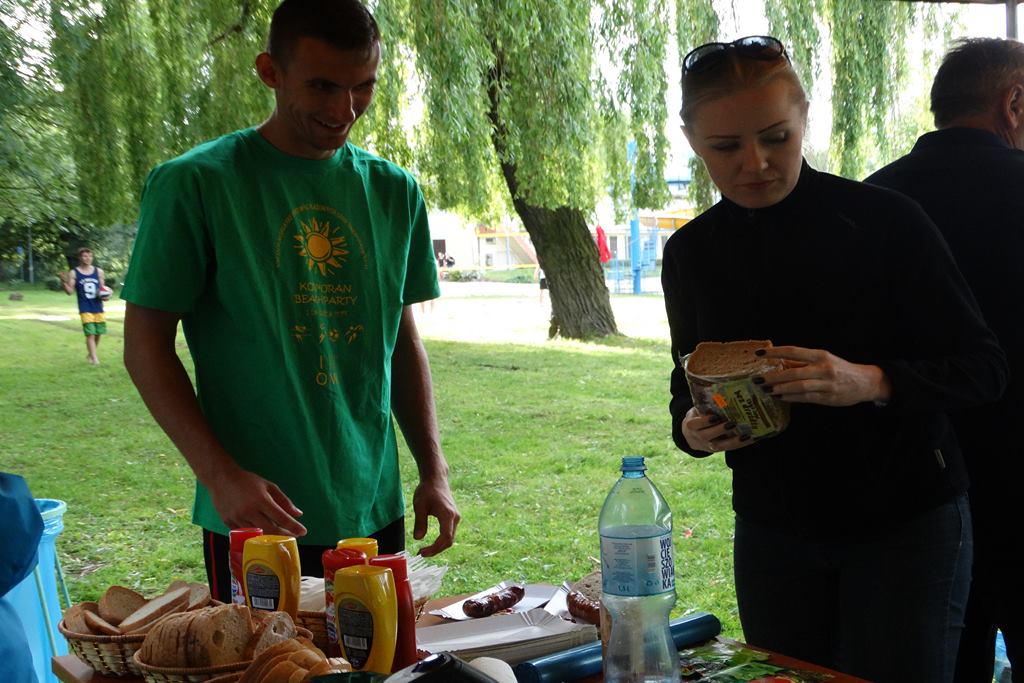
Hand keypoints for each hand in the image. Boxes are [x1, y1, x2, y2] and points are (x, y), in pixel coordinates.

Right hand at [206, 468, 306, 536]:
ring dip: (270, 537)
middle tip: (292, 537)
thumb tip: (298, 514)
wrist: (221, 479)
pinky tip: (261, 534)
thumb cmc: (248, 481)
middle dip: (283, 535)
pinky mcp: (228, 523)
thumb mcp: (268, 486)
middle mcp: (249, 511)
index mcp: (261, 500)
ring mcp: (237, 518)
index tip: (303, 532)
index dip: (294, 526)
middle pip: (270, 530)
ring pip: (257, 534)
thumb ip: (284, 500)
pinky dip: (254, 535)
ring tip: (279, 536)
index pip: (281, 517)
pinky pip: (245, 534)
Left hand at [411, 475, 459, 556]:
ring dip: (439, 546)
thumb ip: (419, 522)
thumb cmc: (427, 490)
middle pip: (449, 540)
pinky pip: (449, 532)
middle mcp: (455, 517)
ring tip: (425, 549)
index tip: (422, 552)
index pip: (445, 538)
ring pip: (450, 538)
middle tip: (421, 553)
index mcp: (447, 515)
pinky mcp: (453, 517)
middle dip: (436, 550)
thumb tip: (418, 539)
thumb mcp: (419, 506)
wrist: (436, 479)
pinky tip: (432, 543)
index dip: (435, 548)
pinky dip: (441, 540)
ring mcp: (455, 517)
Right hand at [681, 407, 755, 452]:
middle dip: (720, 430)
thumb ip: (705, 406)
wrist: (691, 437)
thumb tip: (720, 393)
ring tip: (745, 435)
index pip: (695, 425)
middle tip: (732, 423)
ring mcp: (708, 445)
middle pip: (707, 436)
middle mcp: (699, 437)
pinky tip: (750, 439)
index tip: (715, 416)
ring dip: (733, 441)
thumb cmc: (698, 418)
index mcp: (691, 426)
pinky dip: (740, 444)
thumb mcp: (697, 411)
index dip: (705, 422)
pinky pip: (729, 448)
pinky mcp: (718, 449)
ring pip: (720, 445)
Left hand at [759, 345, 889, 406]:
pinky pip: (806, 398)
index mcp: (820, 355)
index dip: (775, 352)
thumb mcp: (823, 360)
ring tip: (766, 390)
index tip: (759, 354)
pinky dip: (791, 398)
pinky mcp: (828, 398)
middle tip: (757, 379)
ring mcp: (826, 384)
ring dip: (780, 389)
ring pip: (799, 386)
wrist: (865, 382)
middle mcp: (824, 368)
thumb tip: (778, 362)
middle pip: (793, 371)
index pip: (793, 351)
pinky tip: (780, 397)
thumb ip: (802, 361)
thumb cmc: (840, 369)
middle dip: (773, 376)